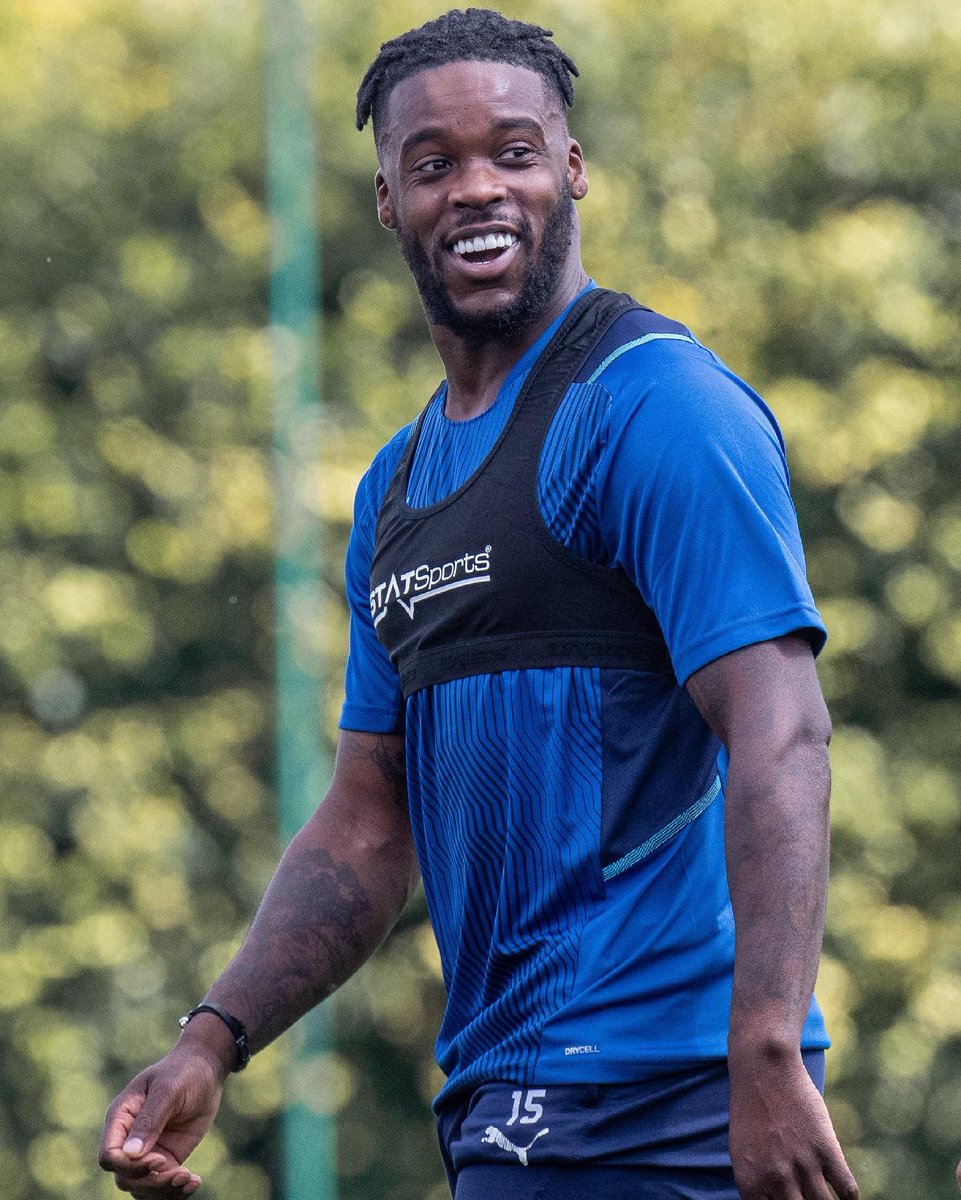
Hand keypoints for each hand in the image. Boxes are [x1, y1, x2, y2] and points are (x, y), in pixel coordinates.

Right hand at [98, 1045, 225, 1196]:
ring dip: (164, 1192)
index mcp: (121, 1118)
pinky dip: (175, 1191)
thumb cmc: (183, 1072)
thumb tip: (130, 1154)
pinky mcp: (166, 1158)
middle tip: (180, 1174)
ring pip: (142, 1188)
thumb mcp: (168, 1090)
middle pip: (125, 1178)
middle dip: (151, 1183)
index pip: (109, 1156)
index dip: (130, 1166)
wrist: (206, 1070)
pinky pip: (162, 1185)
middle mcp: (129, 1139)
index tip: (160, 1159)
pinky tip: (194, 1182)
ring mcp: (147, 1152)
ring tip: (189, 1181)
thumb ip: (149, 1120)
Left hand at [729, 1048, 858, 1199]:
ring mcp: (803, 1164)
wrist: (763, 1068)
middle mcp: (776, 1179)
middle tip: (810, 1199)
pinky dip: (850, 1198)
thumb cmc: (751, 1110)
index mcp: (750, 1183)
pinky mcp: (826, 1148)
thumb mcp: (743, 1152)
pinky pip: (847, 1189)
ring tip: (828, 1198)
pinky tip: (846, 1195)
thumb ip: (759, 1186)